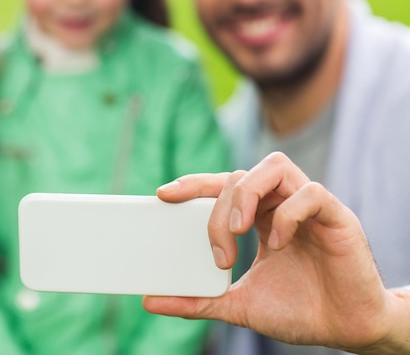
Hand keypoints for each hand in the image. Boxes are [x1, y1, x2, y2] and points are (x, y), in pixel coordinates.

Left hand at [143, 152, 400, 352]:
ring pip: (273, 167)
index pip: (222, 186)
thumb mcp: (237, 306)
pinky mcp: (337, 217)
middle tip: (219, 251)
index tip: (163, 195)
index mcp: (258, 219)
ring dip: (247, 194)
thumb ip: (198, 300)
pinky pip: (310, 193)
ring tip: (238, 230)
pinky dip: (288, 213)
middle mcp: (281, 205)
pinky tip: (278, 243)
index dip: (193, 184)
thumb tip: (151, 300)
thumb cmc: (297, 310)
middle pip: (241, 177)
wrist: (345, 330)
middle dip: (219, 210)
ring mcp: (309, 208)